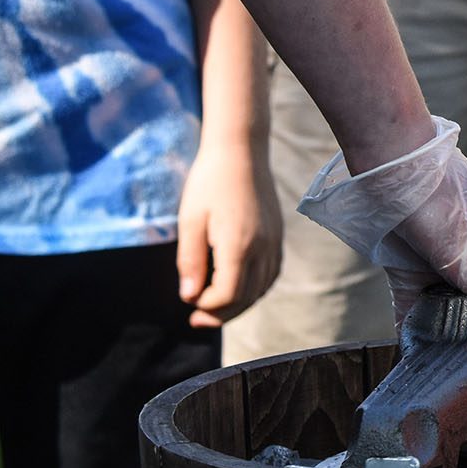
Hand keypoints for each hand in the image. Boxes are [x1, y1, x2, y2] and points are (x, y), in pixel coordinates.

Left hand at [175, 138, 282, 329]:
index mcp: (239, 244)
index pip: (228, 295)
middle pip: (247, 298)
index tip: (188, 301)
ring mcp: (274, 242)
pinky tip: (237, 287)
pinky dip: (255, 289)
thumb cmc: (209, 182)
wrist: (241, 150)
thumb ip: (190, 261)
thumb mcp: (190, 220)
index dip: (207, 306)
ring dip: (239, 304)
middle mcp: (263, 247)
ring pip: (262, 289)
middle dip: (221, 313)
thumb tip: (189, 297)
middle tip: (196, 317)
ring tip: (214, 306)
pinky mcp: (278, 235)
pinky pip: (271, 274)